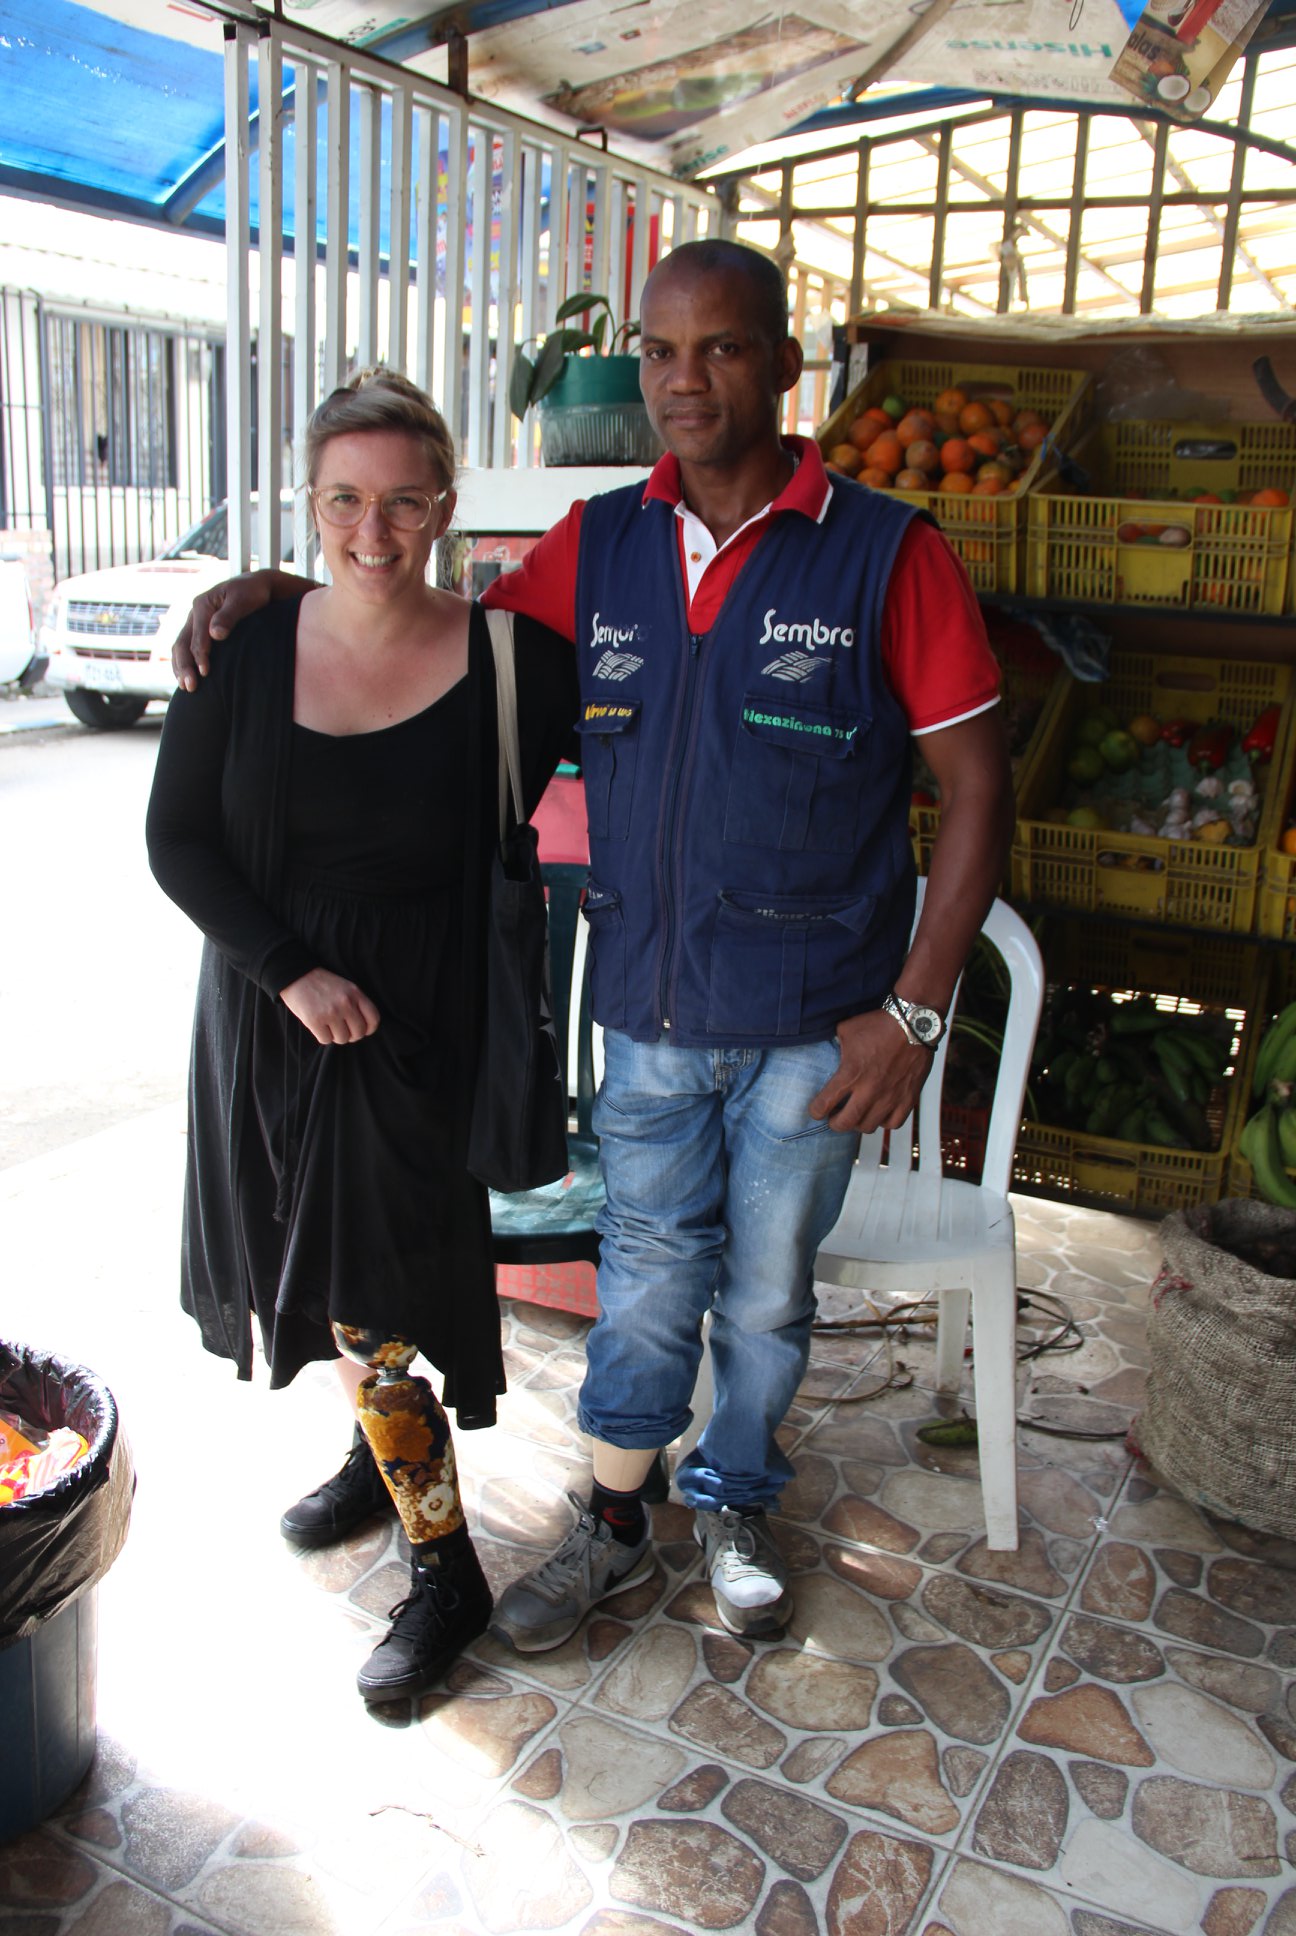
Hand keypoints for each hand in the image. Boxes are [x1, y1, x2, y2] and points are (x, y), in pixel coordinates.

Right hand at [171, 572, 278, 689]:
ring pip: (180, 647)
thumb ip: (229, 616)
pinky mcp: (198, 630)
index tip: (205, 673)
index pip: (197, 636)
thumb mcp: (243, 600)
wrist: (254, 587)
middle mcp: (194, 614)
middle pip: (183, 643)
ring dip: (180, 668)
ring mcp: (194, 622)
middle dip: (185, 666)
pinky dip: (182, 663)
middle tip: (191, 687)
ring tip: (186, 688)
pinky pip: (184, 648)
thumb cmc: (252, 593)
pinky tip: (185, 679)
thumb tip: (216, 634)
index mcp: (202, 605)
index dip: (200, 655)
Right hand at [280, 969, 380, 1044]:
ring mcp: (330, 1012)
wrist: (296, 976)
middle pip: (358, 1033)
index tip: (362, 1030)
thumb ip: (356, 1003)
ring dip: (336, 1036)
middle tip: (342, 1030)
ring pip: (342, 1039)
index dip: (369, 1029)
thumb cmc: (321, 984)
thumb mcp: (345, 987)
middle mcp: (345, 1003)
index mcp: (355, 993)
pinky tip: (319, 1027)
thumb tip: (363, 1027)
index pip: (373, 1019)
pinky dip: (323, 1037)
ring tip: (329, 1027)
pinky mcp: (315, 1020)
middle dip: (351, 1035)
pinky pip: (326, 1040)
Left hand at [808, 1008, 933, 1133]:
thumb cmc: (880, 1025)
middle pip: (845, 1123)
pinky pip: (893, 1124)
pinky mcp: (908, 1099)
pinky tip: (879, 1113)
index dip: (816, 1111)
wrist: (915, 1024)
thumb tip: (828, 1051)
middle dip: (835, 1124)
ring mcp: (890, 1097)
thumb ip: (835, 1045)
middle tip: (834, 1119)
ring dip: (858, 1123)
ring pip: (868, 1126)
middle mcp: (869, 1090)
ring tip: (856, 1115)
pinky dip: (883, 1122)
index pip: (824, 1104)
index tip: (816, 1110)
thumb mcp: (847, 1030)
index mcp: (850, 1073)